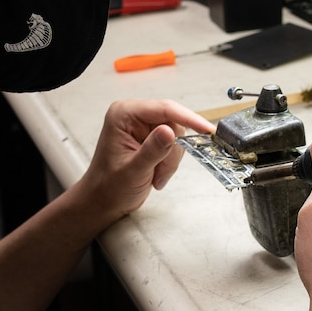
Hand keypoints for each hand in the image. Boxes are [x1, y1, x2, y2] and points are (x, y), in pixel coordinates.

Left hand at [75, 99, 214, 223]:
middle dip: (172, 151)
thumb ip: (152, 150)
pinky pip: (174, 145)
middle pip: (173, 123)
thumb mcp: (133, 170)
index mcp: (124, 115)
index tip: (207, 130)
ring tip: (156, 176)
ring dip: (170, 160)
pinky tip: (156, 174)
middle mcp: (134, 116)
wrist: (104, 201)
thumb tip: (170, 131)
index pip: (164, 109)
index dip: (188, 119)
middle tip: (162, 172)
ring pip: (177, 136)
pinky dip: (169, 163)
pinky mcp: (151, 138)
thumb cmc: (110, 187)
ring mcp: (143, 127)